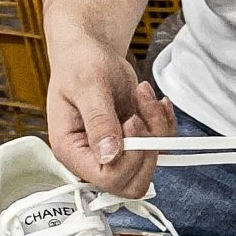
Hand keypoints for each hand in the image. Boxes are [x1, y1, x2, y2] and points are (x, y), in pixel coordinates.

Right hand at [45, 30, 174, 197]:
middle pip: (132, 183)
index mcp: (71, 150)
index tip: (131, 122)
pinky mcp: (132, 142)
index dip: (129, 157)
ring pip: (150, 163)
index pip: (107, 178)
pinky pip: (160, 146)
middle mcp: (92, 157)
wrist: (90, 51)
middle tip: (139, 115)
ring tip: (142, 97)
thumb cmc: (80, 63)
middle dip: (146, 147)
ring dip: (156, 128)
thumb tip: (109, 155)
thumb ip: (99, 120)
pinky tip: (151, 101)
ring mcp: (114, 152)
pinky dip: (163, 123)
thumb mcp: (88, 85)